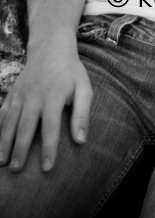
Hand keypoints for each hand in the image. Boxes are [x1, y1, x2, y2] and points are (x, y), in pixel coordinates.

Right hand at [0, 49, 91, 172]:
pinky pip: (2, 112)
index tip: (46, 168)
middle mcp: (34, 96)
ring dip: (4, 142)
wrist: (51, 48)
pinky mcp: (12, 93)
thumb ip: (82, 114)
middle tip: (16, 170)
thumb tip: (81, 140)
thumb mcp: (84, 88)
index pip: (51, 126)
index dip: (48, 148)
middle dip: (20, 149)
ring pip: (10, 121)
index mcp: (54, 96)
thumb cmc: (71, 72)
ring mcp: (21, 94)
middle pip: (26, 126)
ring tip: (2, 162)